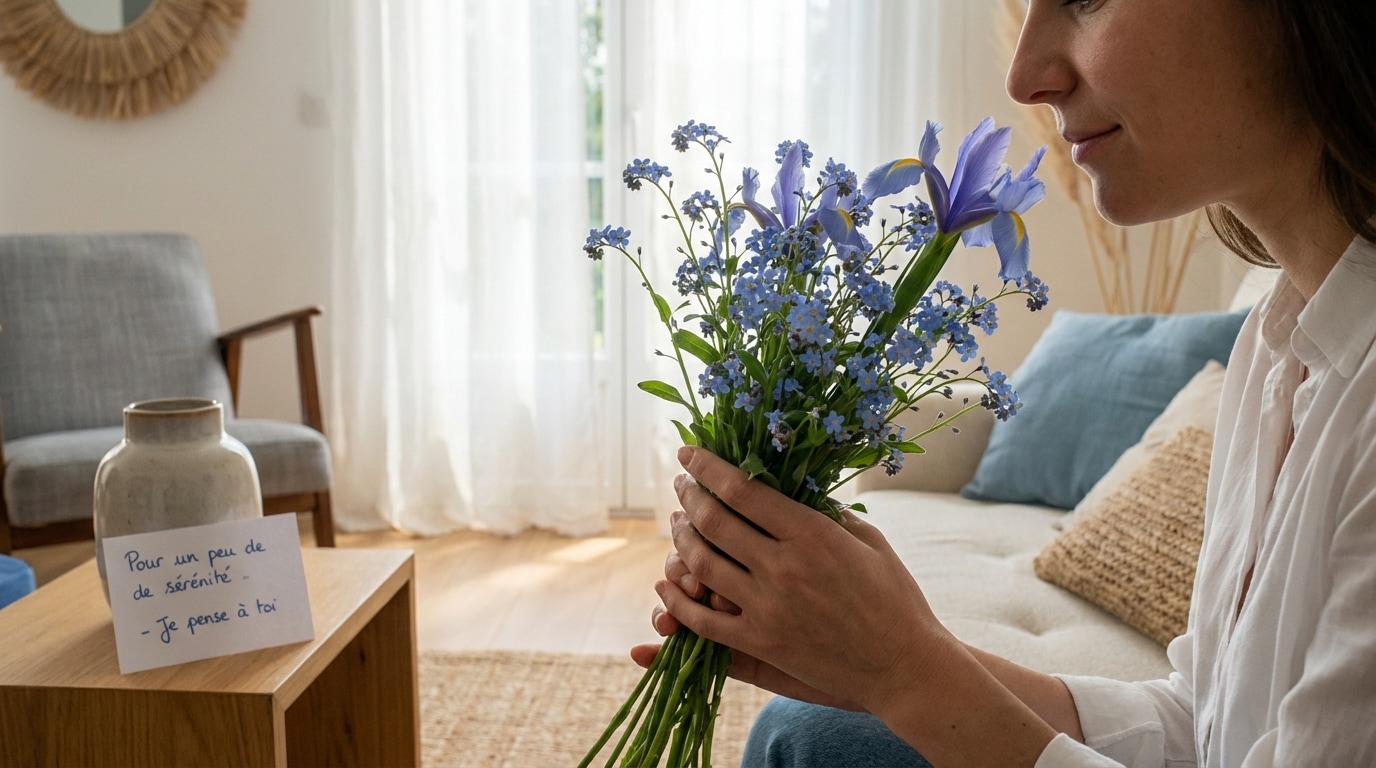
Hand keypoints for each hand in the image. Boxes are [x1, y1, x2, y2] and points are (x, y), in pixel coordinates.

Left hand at [649, 445, 957, 718]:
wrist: (905, 667)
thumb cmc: (896, 599)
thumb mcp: (870, 541)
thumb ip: (829, 513)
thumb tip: (796, 488)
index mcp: (812, 534)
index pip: (742, 490)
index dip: (707, 468)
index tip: (689, 454)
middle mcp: (784, 566)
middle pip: (714, 521)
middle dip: (690, 496)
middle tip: (681, 484)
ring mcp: (769, 608)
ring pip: (702, 565)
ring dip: (681, 540)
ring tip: (677, 524)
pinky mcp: (763, 644)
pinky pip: (704, 622)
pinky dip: (678, 602)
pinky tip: (667, 585)